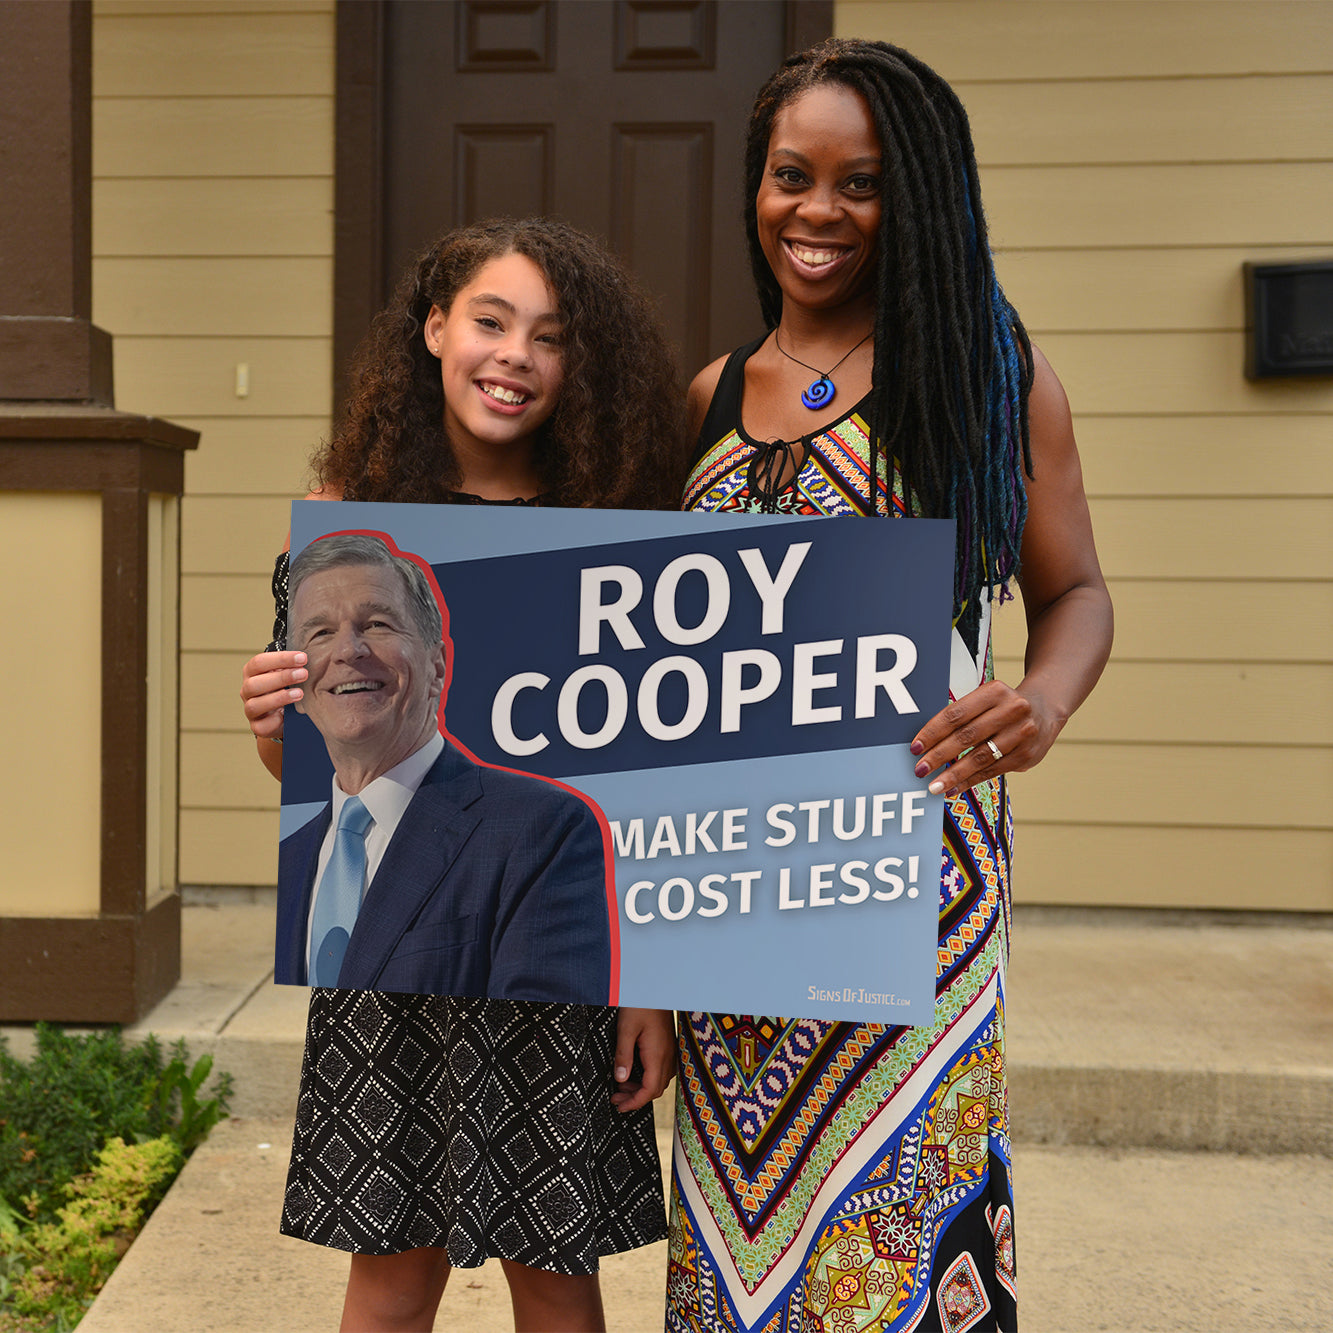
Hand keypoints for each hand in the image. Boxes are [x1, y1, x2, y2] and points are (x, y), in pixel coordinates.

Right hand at [240, 649, 306, 741]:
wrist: (285, 716)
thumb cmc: (287, 687)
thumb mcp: (288, 674)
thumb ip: (293, 666)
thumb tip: (308, 657)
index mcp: (252, 673)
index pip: (259, 662)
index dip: (280, 659)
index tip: (302, 658)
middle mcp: (247, 690)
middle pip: (255, 683)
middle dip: (281, 678)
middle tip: (304, 674)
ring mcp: (250, 709)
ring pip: (255, 705)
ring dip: (279, 698)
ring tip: (300, 694)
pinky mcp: (257, 726)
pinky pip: (260, 726)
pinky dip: (274, 720)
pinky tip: (287, 715)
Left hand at [610, 1008, 675, 1112]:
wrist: (656, 987)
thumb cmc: (641, 1005)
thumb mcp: (626, 1029)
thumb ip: (623, 1055)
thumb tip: (620, 1079)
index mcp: (657, 1055)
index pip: (649, 1090)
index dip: (634, 1102)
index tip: (619, 1106)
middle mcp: (667, 1056)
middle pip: (655, 1089)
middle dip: (635, 1098)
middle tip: (616, 1098)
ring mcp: (670, 1051)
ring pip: (659, 1080)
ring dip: (641, 1088)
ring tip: (621, 1086)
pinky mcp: (668, 1045)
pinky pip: (661, 1070)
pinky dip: (647, 1078)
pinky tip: (634, 1072)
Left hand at [910, 679, 1057, 798]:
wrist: (1045, 709)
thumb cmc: (1003, 705)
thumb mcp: (985, 699)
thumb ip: (961, 716)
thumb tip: (926, 743)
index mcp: (995, 691)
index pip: (956, 714)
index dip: (933, 732)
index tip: (915, 747)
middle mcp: (1012, 710)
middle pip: (967, 736)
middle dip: (939, 755)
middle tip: (920, 769)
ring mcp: (1022, 733)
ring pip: (980, 757)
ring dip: (954, 774)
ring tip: (934, 785)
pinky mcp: (1027, 755)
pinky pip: (992, 770)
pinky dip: (970, 781)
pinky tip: (954, 787)